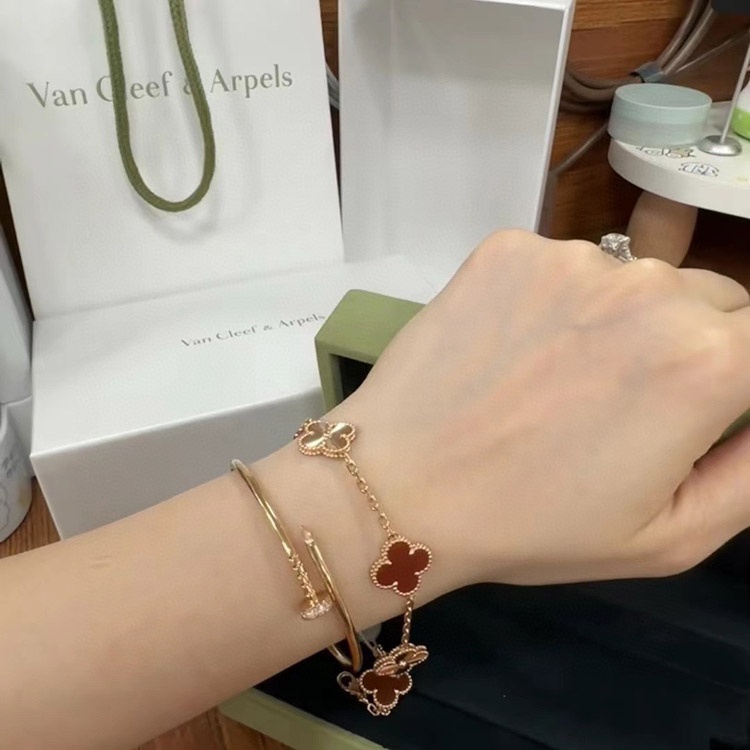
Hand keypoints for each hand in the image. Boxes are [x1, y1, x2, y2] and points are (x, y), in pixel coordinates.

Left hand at [334, 230, 749, 586]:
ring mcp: (570, 258)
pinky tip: (512, 350)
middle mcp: (647, 288)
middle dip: (690, 345)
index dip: (740, 375)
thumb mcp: (669, 533)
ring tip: (554, 379)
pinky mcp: (508, 248)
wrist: (396, 487)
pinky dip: (554, 299)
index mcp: (704, 362)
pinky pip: (563, 265)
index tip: (707, 404)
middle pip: (711, 300)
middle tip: (622, 403)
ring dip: (619, 319)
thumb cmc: (532, 524)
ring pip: (635, 279)